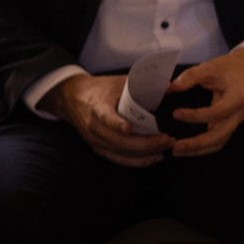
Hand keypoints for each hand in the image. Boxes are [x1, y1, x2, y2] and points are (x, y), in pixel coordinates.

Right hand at [55, 72, 172, 168]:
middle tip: (168, 138)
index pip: (105, 118)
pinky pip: (119, 159)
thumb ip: (142, 85)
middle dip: (146, 143)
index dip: (116, 124)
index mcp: (97, 108)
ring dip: (146, 153)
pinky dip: (138, 161)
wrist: (72, 99)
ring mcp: (96, 141)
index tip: (129, 128)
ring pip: (122, 153)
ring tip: (167, 146)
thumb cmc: (100, 88)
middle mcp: (94, 128)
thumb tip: (171, 87)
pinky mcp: (99, 149)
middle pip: (119, 141)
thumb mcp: (118, 82)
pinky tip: (155, 157)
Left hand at [166, 47, 243, 157]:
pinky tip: (186, 148)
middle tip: (176, 146)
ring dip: (198, 150)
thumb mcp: (211, 67)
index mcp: (237, 97)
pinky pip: (217, 142)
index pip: (218, 112)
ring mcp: (234, 122)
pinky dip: (202, 148)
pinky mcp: (228, 127)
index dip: (196, 116)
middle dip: (197, 144)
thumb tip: (171, 87)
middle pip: (220, 135)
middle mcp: (238, 114)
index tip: (176, 113)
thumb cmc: (228, 69)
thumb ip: (192, 76)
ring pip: (218, 143)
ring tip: (177, 150)